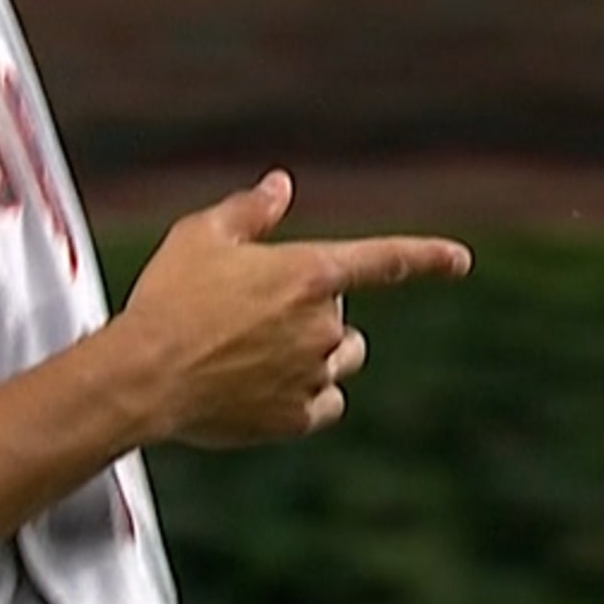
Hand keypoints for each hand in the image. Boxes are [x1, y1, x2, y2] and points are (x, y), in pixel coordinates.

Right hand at [112, 169, 470, 447]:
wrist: (142, 376)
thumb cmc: (168, 298)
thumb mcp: (202, 234)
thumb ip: (251, 211)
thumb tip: (281, 187)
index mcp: (310, 273)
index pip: (387, 260)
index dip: (429, 256)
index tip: (461, 260)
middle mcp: (323, 326)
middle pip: (343, 316)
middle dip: (312, 312)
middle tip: (251, 314)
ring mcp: (313, 375)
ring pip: (341, 361)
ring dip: (319, 354)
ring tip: (260, 352)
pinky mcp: (296, 417)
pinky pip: (326, 404)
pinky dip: (309, 396)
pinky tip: (268, 388)